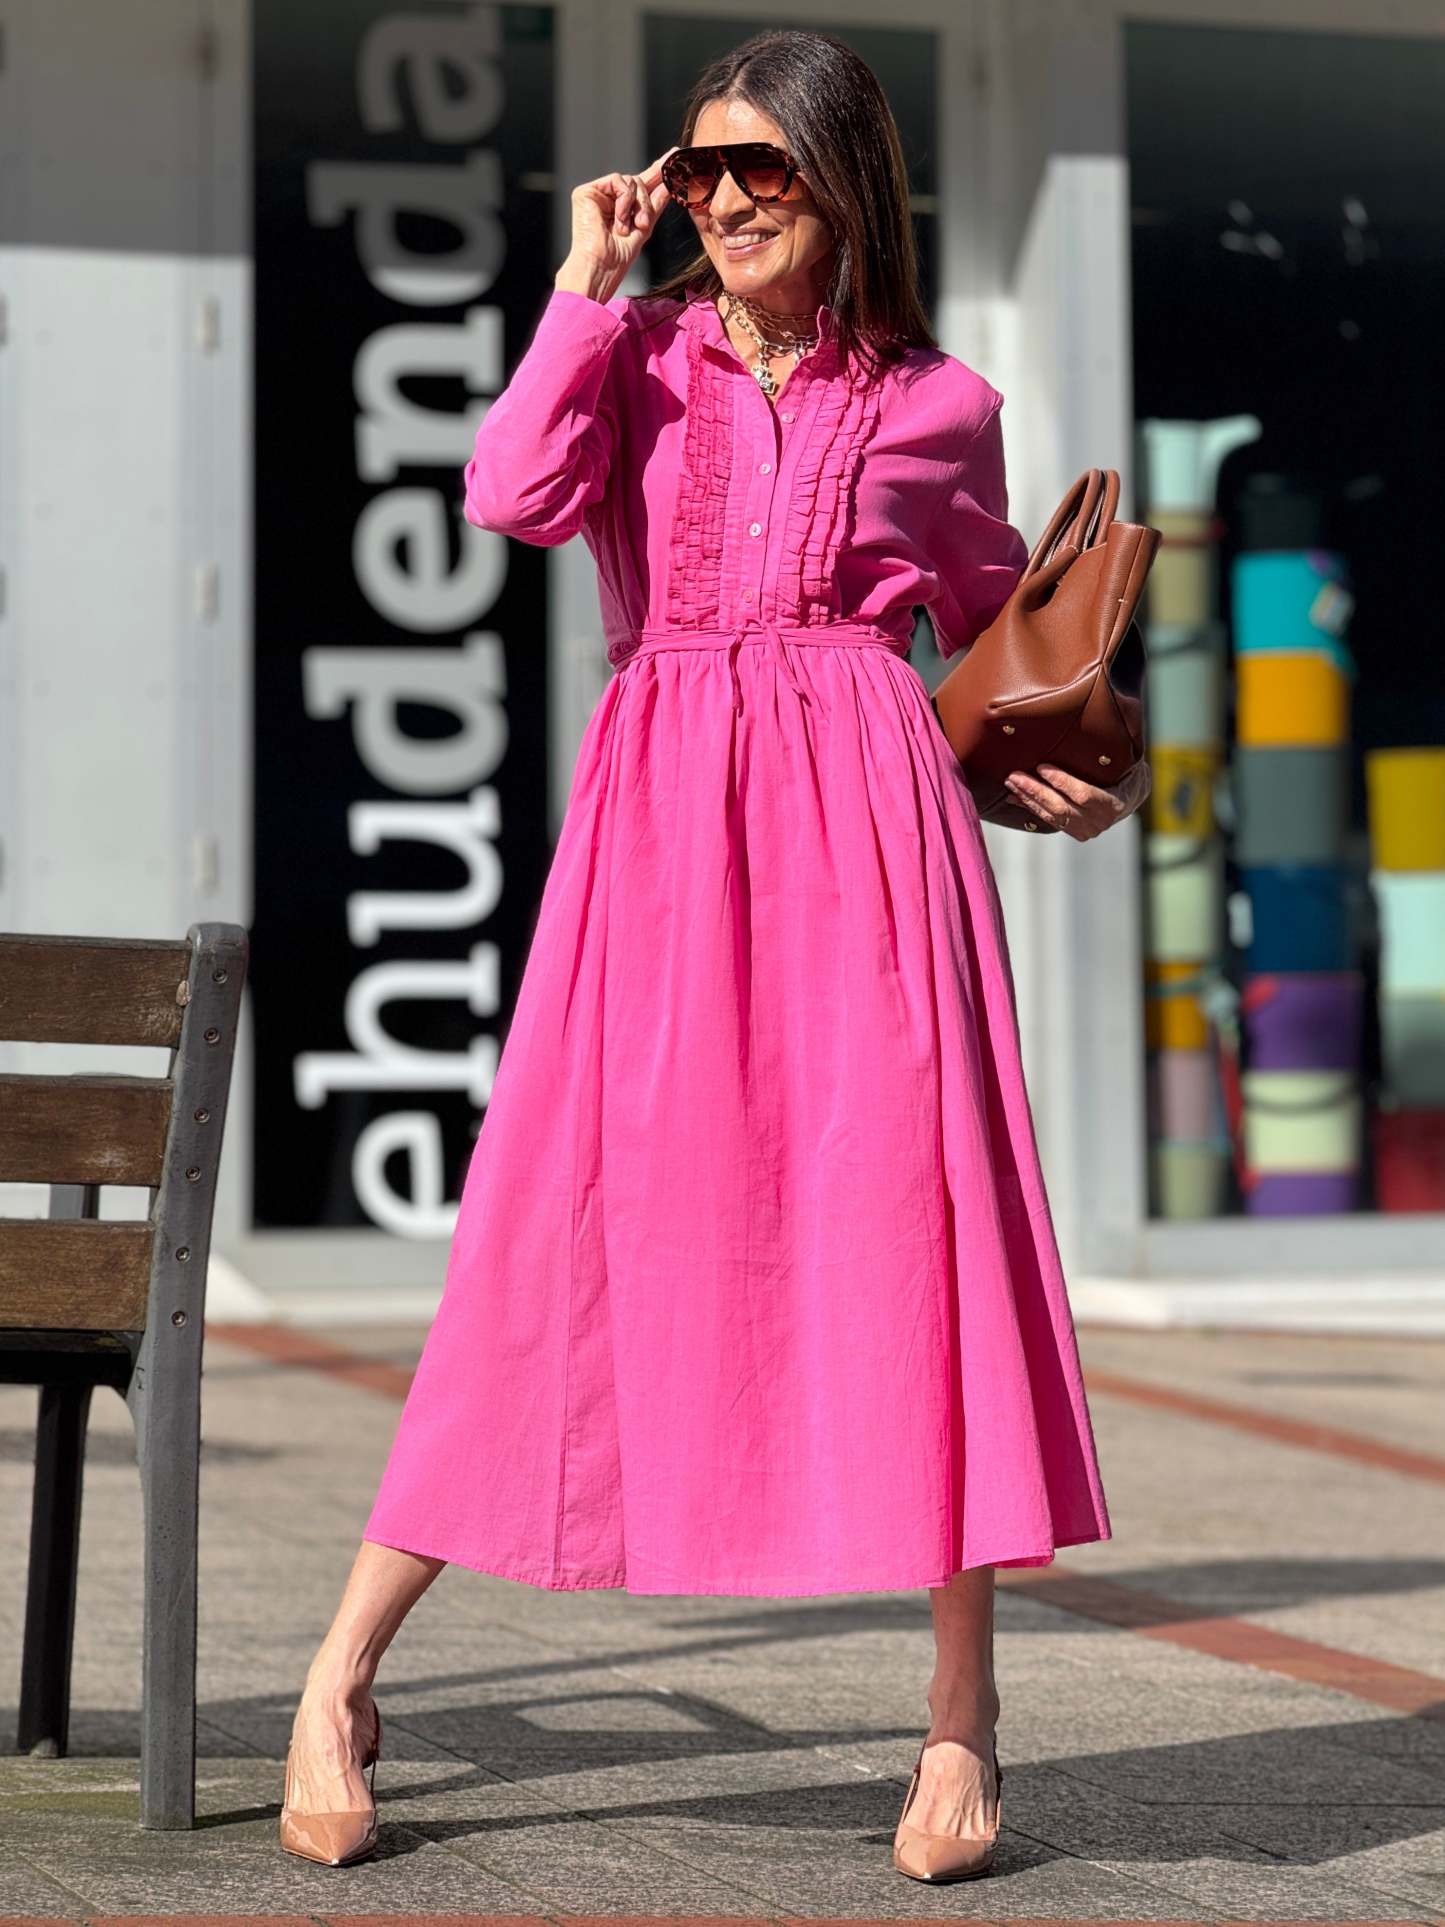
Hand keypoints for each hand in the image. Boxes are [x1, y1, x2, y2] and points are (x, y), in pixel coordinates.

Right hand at [556, 147, 678, 304]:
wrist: (601, 267)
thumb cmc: (618, 257)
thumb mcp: (645, 227)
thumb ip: (655, 203)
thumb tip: (669, 183)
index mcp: (620, 208)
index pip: (641, 185)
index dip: (657, 171)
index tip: (674, 155)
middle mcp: (607, 199)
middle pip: (638, 182)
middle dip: (646, 202)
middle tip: (642, 223)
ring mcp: (596, 194)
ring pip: (630, 180)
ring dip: (635, 204)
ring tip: (626, 227)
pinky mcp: (586, 192)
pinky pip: (617, 180)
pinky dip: (624, 199)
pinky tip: (618, 218)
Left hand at [1004, 758, 1151, 840]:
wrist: (1131, 797)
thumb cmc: (1126, 771)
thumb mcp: (1125, 760)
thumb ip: (1107, 749)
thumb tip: (1091, 714)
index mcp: (1114, 803)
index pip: (1084, 794)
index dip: (1062, 782)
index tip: (1042, 767)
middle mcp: (1100, 821)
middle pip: (1062, 808)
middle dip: (1035, 792)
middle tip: (1015, 776)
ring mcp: (1087, 830)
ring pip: (1052, 816)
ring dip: (1028, 799)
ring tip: (1011, 784)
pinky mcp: (1075, 832)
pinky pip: (1049, 821)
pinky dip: (1031, 808)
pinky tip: (1015, 797)